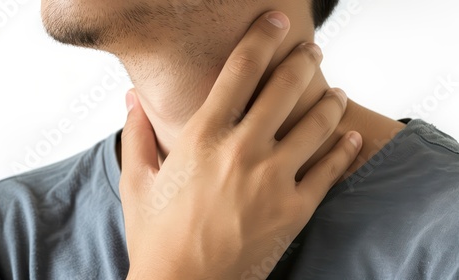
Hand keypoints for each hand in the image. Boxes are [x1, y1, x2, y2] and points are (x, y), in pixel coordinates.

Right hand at [120, 11, 361, 279]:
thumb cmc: (157, 236)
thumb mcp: (138, 181)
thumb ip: (137, 133)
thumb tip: (131, 98)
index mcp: (202, 138)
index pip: (238, 72)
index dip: (260, 39)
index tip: (275, 22)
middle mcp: (241, 151)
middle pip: (285, 88)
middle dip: (302, 61)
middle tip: (311, 50)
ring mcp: (272, 180)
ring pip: (316, 124)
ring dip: (329, 102)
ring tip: (335, 93)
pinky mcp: (294, 210)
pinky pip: (330, 170)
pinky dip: (345, 149)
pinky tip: (350, 136)